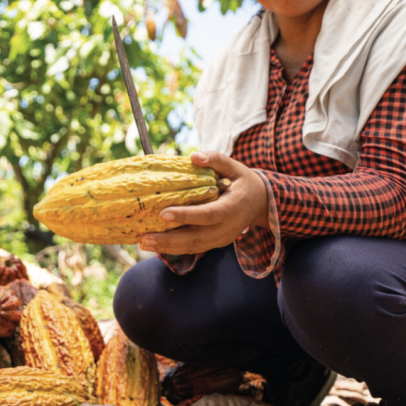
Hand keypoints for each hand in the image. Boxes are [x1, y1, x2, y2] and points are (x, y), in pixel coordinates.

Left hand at [140, 151, 268, 254]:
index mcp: (232, 208)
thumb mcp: (234, 166)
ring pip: (193, 247)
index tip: (163, 214)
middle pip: (196, 238)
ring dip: (167, 247)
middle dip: (169, 240)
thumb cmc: (243, 182)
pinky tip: (155, 244)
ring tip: (144, 243)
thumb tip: (194, 156)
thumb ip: (216, 160)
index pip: (207, 215)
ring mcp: (221, 239)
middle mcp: (227, 228)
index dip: (186, 216)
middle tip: (144, 239)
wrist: (261, 203)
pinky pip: (193, 248)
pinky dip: (173, 248)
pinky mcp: (215, 243)